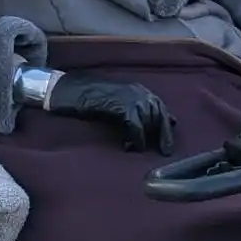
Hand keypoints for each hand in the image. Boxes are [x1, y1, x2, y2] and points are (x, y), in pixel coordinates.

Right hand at [46, 75, 175, 155]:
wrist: (72, 90)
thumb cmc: (90, 97)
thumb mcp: (117, 101)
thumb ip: (133, 110)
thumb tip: (147, 124)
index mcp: (138, 89)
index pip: (160, 107)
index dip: (166, 125)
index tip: (168, 139)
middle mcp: (139, 92)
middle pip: (159, 115)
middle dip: (163, 134)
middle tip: (165, 151)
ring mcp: (132, 97)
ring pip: (150, 121)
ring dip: (146, 138)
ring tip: (138, 149)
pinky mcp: (123, 106)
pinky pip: (137, 127)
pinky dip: (136, 139)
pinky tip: (130, 147)